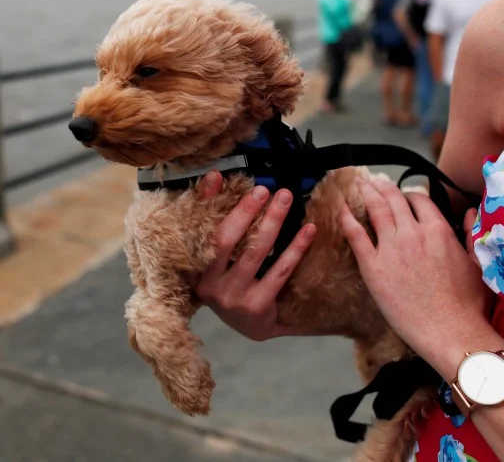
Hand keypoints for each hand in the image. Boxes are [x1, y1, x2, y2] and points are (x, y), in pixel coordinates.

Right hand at [194, 171, 316, 340]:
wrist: (249, 325)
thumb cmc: (231, 281)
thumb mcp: (217, 254)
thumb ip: (213, 217)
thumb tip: (215, 178)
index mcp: (196, 269)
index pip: (202, 231)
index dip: (210, 203)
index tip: (222, 178)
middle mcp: (210, 285)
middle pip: (228, 240)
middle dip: (247, 211)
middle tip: (266, 189)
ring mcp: (233, 297)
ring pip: (255, 253)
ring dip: (272, 222)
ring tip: (286, 200)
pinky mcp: (257, 306)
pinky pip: (279, 271)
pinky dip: (295, 248)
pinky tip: (307, 230)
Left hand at [340, 177, 497, 376]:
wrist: (450, 331)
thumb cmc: (468, 304)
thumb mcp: (477, 262)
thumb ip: (471, 233)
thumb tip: (470, 212)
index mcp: (438, 230)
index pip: (420, 200)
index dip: (410, 194)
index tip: (403, 194)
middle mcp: (413, 233)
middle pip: (394, 199)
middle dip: (382, 186)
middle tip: (373, 180)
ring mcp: (391, 249)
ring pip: (375, 210)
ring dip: (366, 193)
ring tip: (358, 184)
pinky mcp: (373, 267)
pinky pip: (356, 236)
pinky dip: (347, 219)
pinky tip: (341, 209)